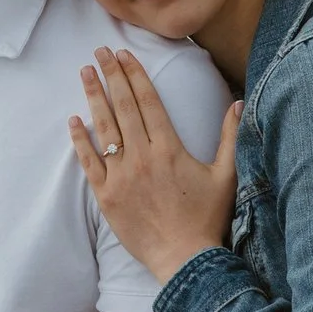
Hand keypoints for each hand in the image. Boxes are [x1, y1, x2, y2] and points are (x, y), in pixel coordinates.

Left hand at [70, 49, 239, 288]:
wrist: (184, 260)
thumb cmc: (207, 219)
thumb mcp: (226, 175)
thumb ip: (230, 137)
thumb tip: (238, 103)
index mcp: (169, 148)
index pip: (147, 101)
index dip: (135, 74)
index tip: (124, 54)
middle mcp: (142, 157)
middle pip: (123, 107)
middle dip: (111, 75)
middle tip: (99, 52)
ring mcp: (121, 176)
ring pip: (104, 129)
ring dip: (93, 97)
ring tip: (85, 72)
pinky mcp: (106, 196)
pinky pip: (89, 162)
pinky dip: (80, 140)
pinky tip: (73, 120)